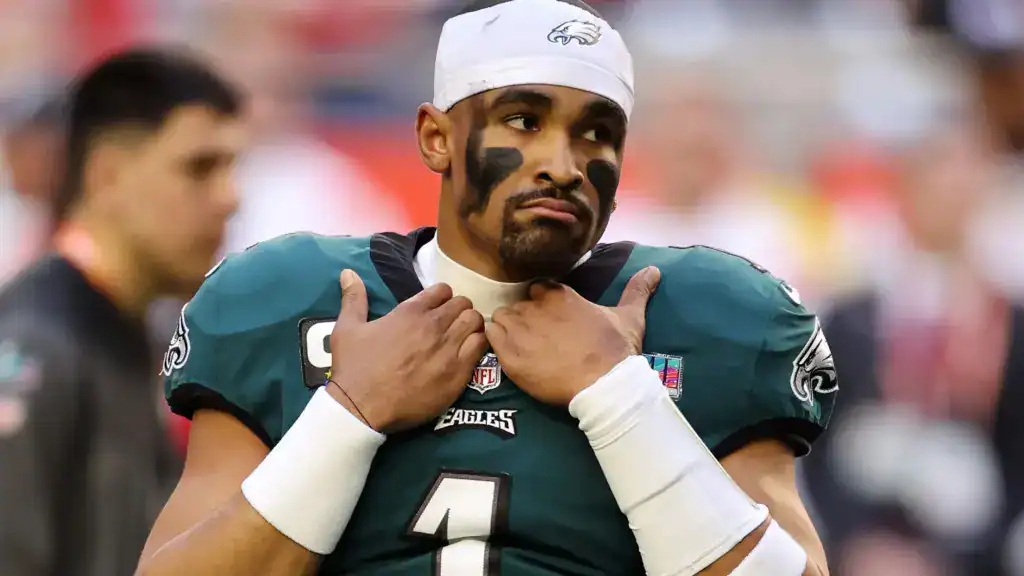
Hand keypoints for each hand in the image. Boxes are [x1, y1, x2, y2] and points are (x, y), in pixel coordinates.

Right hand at [326, 269, 488, 432]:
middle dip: (459, 310)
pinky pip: (481, 347)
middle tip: (452, 323)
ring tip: (464, 336)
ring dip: (472, 325)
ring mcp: (449, 349)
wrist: (362, 408)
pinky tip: (468, 353)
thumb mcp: (347, 328)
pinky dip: (478, 345)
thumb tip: (348, 272)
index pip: (443, 289)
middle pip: (463, 304)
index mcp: (411, 312)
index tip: (437, 308)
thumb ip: (353, 298)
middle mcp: (434, 325)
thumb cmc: (354, 367)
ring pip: (476, 322)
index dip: (442, 297)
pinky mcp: (458, 373)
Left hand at [486, 266, 659, 406]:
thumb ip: (636, 290)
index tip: (549, 318)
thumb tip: (655, 270)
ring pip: (502, 317)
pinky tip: (508, 351)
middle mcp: (535, 307)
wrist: (604, 386)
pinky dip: (496, 341)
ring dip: (508, 327)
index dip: (541, 303)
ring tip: (521, 344)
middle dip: (525, 317)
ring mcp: (519, 330)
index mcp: (560, 295)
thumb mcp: (629, 317)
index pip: (538, 288)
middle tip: (536, 336)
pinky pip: (490, 336)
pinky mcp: (508, 354)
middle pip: (518, 304)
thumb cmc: (616, 350)